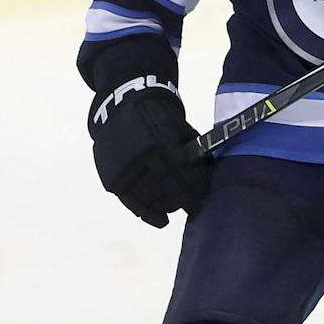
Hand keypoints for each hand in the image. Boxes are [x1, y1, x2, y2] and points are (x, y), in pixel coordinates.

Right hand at [89, 76, 210, 227]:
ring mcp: (125, 168)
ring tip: (178, 211)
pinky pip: (131, 201)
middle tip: (196, 207)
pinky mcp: (112, 176)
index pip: (184, 174)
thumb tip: (211, 176)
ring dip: (167, 208)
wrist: (121, 103)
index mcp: (163, 143)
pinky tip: (161, 220)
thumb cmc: (159, 116)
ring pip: (149, 198)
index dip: (196, 189)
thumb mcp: (180, 126)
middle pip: (168, 188)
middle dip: (185, 200)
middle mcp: (142, 157)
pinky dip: (147, 214)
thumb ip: (194, 150)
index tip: (206, 198)